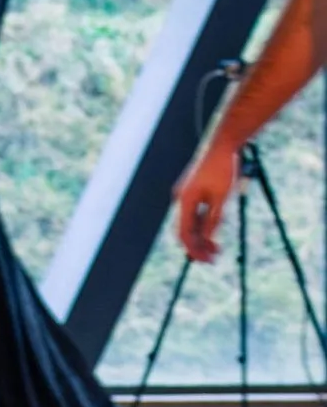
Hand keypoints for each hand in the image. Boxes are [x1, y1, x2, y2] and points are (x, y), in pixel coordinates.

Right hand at [174, 136, 240, 263]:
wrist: (224, 146)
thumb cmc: (224, 169)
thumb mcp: (222, 197)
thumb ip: (214, 218)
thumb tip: (209, 238)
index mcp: (185, 200)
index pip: (184, 232)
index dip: (194, 249)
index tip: (207, 260)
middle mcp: (181, 198)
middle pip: (185, 229)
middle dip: (197, 246)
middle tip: (213, 259)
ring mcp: (186, 195)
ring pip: (190, 223)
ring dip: (201, 237)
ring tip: (217, 250)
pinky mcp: (193, 192)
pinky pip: (195, 214)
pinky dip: (203, 226)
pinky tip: (214, 235)